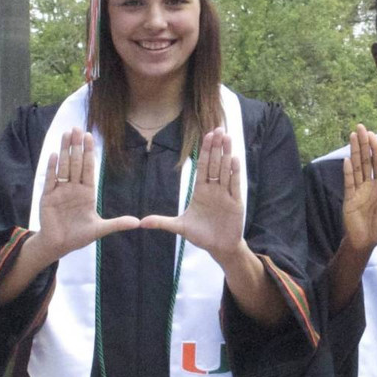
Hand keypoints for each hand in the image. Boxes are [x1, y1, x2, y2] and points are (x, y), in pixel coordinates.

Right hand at [33, 128, 140, 261]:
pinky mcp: (48, 197)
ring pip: (63, 167)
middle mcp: (73, 188)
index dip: (89, 153)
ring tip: (66, 134)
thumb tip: (138, 223)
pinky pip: (50, 179)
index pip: (88, 168)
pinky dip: (52, 167)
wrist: (60, 245)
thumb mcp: (100, 229)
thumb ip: (117, 224)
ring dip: (65, 150)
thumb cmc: (79, 236)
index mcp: (87, 192)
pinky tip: (54, 155)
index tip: (90, 137)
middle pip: (76, 163)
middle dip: (77, 146)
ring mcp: (60, 191)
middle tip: (78, 128)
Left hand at [140, 127, 245, 260]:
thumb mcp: (179, 228)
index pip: (203, 167)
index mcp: (201, 191)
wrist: (219, 247)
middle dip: (216, 147)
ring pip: (225, 170)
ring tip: (227, 137)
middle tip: (218, 129)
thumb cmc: (201, 235)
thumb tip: (141, 222)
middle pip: (215, 164)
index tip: (206, 135)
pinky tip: (234, 159)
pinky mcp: (235, 203)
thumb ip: (162, 222)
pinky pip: (235, 185)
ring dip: (226, 154)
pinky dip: (234, 172)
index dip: (205, 151)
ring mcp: (225, 195)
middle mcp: (214, 190)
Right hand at [339, 125, 376, 255]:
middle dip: (364, 144)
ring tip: (353, 136)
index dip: (376, 150)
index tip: (374, 135)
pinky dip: (347, 171)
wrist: (365, 241)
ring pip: (356, 167)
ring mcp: (358, 190)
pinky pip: (348, 182)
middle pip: (366, 160)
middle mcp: (369, 185)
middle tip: (361, 127)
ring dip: (354, 151)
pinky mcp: (349, 198)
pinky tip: (347, 159)